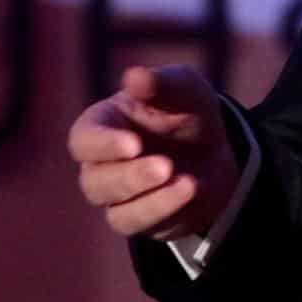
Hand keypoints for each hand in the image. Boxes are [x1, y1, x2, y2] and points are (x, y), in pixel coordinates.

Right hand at [68, 64, 241, 240]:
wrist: (217, 150)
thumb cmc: (187, 111)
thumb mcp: (185, 89)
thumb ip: (161, 84)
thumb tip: (134, 76)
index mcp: (103, 125)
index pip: (84, 139)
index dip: (103, 144)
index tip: (133, 144)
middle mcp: (101, 165)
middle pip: (95, 181)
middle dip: (130, 176)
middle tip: (165, 166)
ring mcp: (118, 197)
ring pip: (115, 210)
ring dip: (150, 199)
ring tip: (187, 181)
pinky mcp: (139, 220)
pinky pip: (139, 225)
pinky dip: (165, 210)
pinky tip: (192, 191)